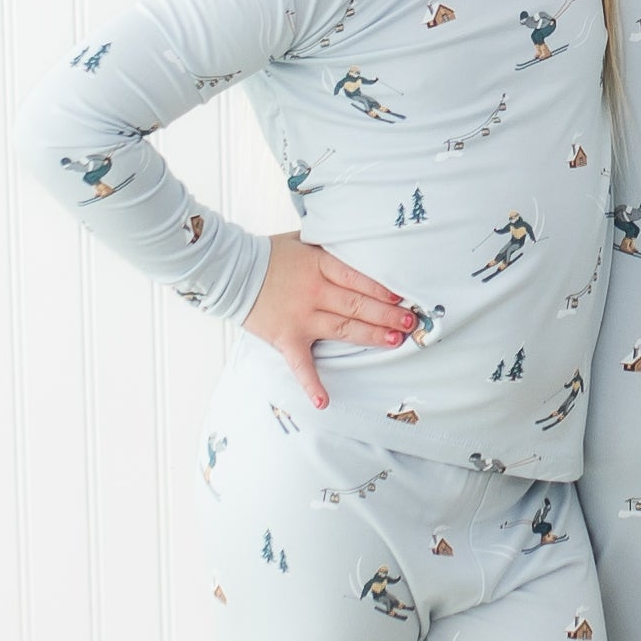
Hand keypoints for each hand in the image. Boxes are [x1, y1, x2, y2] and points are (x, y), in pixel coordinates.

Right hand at [242, 236, 418, 407]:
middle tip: (410, 321)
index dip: (381, 288)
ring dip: (370, 336)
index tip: (401, 296)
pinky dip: (311, 383)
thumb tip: (357, 241)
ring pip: (343, 329)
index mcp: (318, 265)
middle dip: (386, 314)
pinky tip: (323, 400)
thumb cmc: (269, 254)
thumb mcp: (302, 240)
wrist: (230, 271)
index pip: (357, 278)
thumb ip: (329, 244)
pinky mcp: (286, 338)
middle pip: (357, 305)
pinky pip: (300, 364)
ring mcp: (301, 318)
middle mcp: (313, 292)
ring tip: (395, 341)